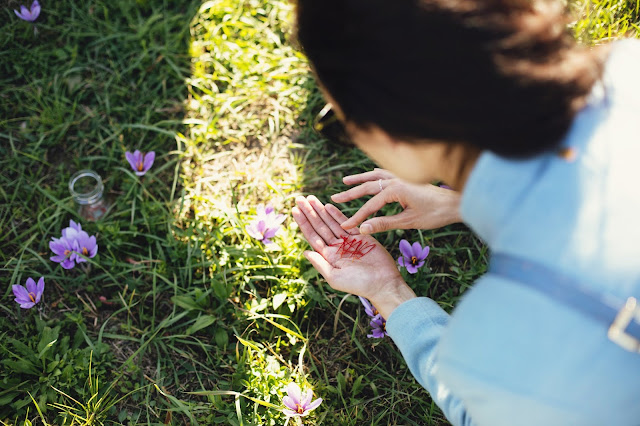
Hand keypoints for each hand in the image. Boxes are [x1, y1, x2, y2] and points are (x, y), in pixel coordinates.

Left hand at [292, 195, 415, 318]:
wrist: (383, 283)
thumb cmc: (358, 284)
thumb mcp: (335, 277)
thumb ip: (320, 264)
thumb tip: (304, 252)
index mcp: (328, 256)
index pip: (313, 236)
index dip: (304, 223)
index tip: (295, 210)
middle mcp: (336, 247)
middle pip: (320, 226)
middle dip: (310, 212)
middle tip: (300, 199)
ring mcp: (348, 240)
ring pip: (331, 222)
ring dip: (321, 210)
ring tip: (310, 198)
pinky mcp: (361, 236)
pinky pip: (347, 223)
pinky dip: (337, 214)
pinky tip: (328, 206)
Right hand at [331, 168, 461, 233]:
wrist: (456, 203)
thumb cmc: (435, 214)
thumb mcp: (408, 222)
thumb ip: (384, 224)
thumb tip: (363, 229)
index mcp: (395, 190)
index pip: (370, 205)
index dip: (357, 217)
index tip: (345, 226)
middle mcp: (396, 179)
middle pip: (368, 186)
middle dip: (350, 194)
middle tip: (334, 198)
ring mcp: (402, 177)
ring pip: (375, 176)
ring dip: (360, 179)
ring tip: (345, 181)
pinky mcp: (407, 178)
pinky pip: (386, 173)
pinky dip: (374, 174)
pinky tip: (370, 175)